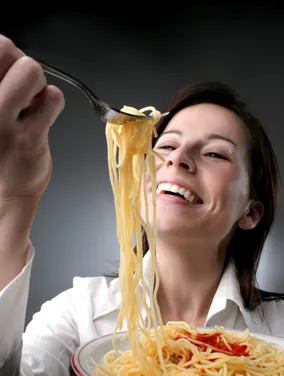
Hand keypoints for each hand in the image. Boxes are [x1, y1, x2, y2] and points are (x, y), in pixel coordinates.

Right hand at [0, 35, 64, 200]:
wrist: (2, 195)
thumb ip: (2, 82)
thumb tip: (13, 53)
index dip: (5, 54)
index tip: (7, 71)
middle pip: (5, 48)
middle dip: (19, 63)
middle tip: (19, 87)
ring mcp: (2, 121)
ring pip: (31, 71)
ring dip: (36, 85)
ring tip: (28, 106)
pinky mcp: (29, 137)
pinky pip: (52, 98)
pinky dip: (52, 102)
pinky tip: (41, 117)